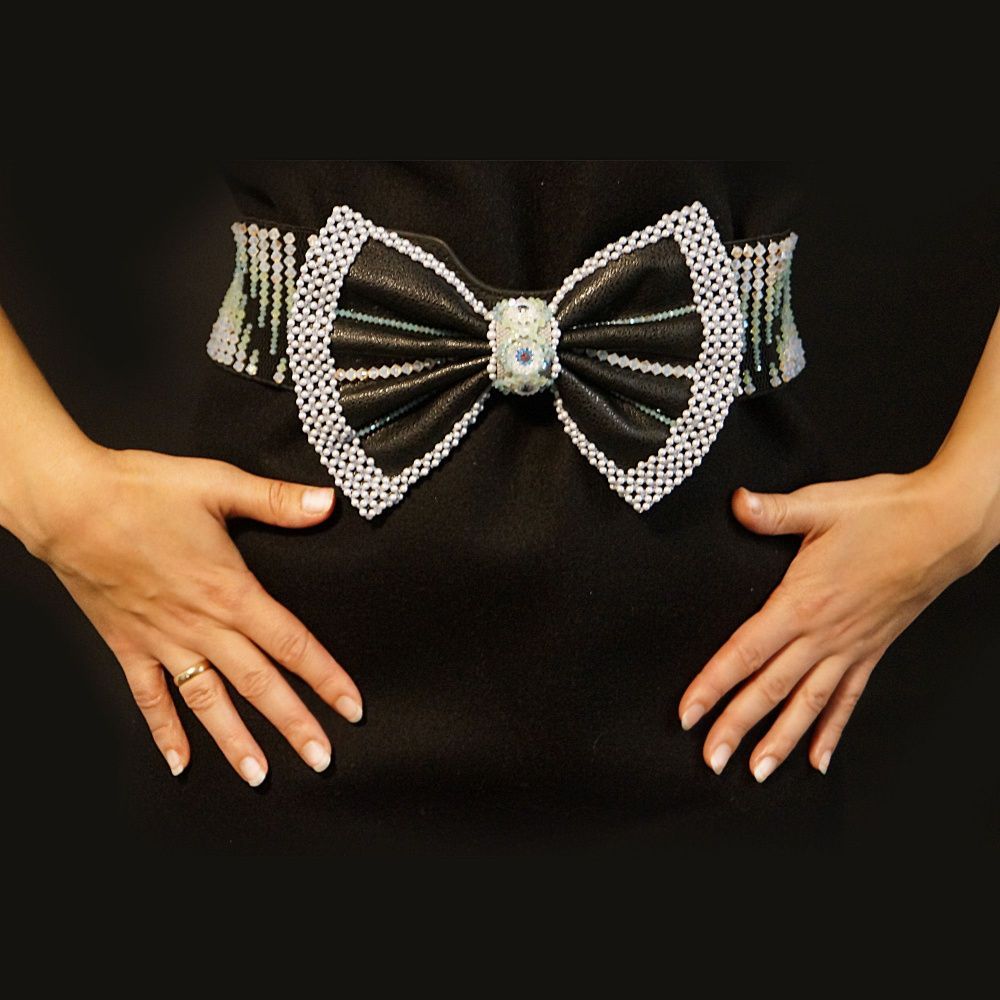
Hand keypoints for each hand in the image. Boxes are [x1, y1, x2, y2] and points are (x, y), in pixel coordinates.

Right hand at [24, 444, 361, 785]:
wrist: (68, 505)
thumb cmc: (141, 491)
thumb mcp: (218, 483)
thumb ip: (276, 500)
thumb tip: (327, 502)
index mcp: (230, 591)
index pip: (292, 644)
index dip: (326, 678)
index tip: (351, 708)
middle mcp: (201, 626)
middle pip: (259, 684)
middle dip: (294, 724)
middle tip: (321, 759)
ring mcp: (163, 641)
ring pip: (209, 701)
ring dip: (236, 740)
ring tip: (260, 775)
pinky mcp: (128, 645)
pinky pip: (149, 697)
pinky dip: (164, 731)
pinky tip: (179, 762)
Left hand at [678, 465, 990, 781]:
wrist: (946, 526)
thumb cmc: (885, 513)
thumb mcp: (822, 504)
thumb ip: (774, 510)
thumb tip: (736, 503)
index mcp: (802, 601)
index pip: (745, 651)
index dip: (712, 684)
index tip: (688, 713)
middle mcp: (824, 634)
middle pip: (769, 689)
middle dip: (736, 727)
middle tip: (711, 759)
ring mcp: (850, 647)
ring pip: (807, 704)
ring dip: (780, 740)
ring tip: (756, 772)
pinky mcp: (872, 650)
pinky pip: (848, 699)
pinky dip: (831, 731)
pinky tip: (818, 759)